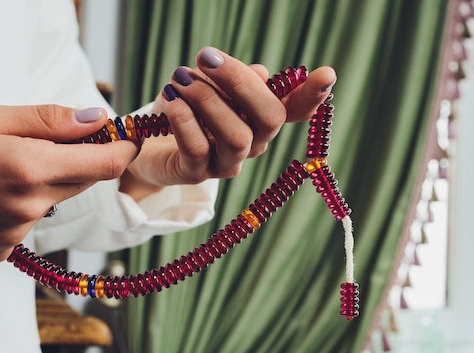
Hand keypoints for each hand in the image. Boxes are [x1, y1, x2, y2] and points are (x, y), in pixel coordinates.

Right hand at [0, 102, 138, 262]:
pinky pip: (30, 224)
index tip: (128, 138)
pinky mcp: (0, 252)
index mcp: (27, 169)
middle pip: (82, 183)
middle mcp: (26, 208)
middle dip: (77, 161)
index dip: (122, 150)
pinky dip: (23, 206)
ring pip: (55, 203)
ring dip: (46, 184)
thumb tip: (97, 120)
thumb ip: (50, 120)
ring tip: (2, 168)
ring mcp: (13, 235)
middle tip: (47, 141)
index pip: (103, 165)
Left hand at [119, 47, 336, 199]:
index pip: (293, 109)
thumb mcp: (206, 84)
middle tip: (206, 56)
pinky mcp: (195, 174)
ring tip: (180, 78)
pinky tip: (172, 101)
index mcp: (258, 119)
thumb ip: (234, 81)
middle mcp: (251, 143)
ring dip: (207, 99)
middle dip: (240, 83)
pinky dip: (185, 120)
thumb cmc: (183, 107)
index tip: (328, 74)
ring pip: (237, 136)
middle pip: (269, 119)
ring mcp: (226, 163)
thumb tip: (260, 73)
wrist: (146, 143)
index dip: (311, 96)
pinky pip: (198, 148)